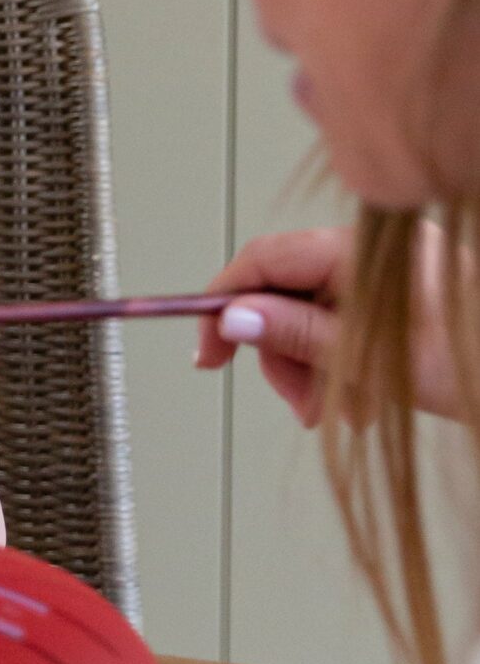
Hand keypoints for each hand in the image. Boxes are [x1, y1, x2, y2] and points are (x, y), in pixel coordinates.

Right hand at [195, 222, 459, 424]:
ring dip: (312, 370)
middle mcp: (370, 254)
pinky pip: (343, 326)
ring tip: (338, 414)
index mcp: (362, 250)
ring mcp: (385, 275)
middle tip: (300, 403)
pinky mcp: (397, 299)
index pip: (264, 260)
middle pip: (284, 294)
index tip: (210, 352)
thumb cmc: (472, 363)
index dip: (225, 304)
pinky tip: (361, 403)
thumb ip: (297, 333)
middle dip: (282, 353)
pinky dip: (340, 367)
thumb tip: (234, 319)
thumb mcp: (371, 360)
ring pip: (311, 317)